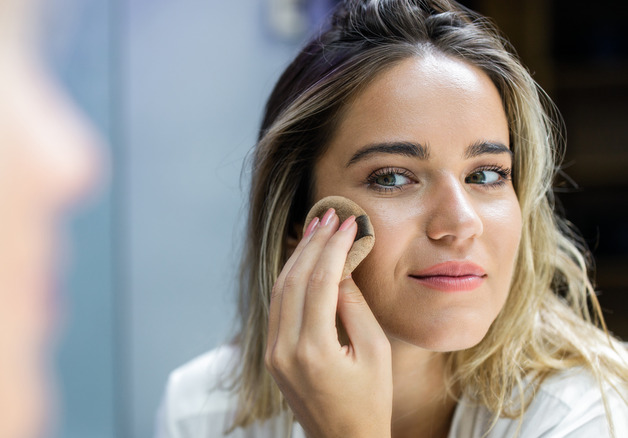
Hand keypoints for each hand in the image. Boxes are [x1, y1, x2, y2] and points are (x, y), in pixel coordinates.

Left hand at [265, 208, 391, 437]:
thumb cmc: (369, 400)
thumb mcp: (375, 352)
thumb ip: (354, 307)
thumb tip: (341, 266)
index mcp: (314, 351)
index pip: (319, 283)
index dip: (334, 248)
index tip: (348, 223)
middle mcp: (285, 350)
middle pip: (294, 280)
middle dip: (313, 243)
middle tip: (330, 214)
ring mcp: (274, 353)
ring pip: (280, 289)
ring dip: (298, 255)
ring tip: (317, 227)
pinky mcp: (272, 355)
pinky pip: (277, 306)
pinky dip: (290, 278)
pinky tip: (303, 258)